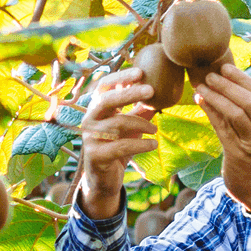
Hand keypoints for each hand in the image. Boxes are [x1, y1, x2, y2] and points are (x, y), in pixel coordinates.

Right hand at [78, 68, 158, 219]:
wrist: (104, 179)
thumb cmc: (118, 146)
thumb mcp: (131, 126)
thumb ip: (141, 110)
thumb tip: (161, 91)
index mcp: (97, 108)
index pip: (104, 86)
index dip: (120, 77)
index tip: (140, 71)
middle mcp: (89, 119)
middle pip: (106, 100)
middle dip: (129, 93)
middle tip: (151, 90)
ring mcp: (90, 137)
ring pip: (117, 124)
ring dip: (141, 124)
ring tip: (155, 131)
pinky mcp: (95, 155)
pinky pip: (121, 146)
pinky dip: (140, 145)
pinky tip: (153, 145)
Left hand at [195, 64, 250, 212]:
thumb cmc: (249, 151)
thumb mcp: (250, 127)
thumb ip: (240, 107)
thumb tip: (219, 81)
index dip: (242, 78)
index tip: (225, 67)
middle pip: (250, 100)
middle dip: (229, 85)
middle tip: (211, 74)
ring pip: (237, 113)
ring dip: (218, 96)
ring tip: (203, 85)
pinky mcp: (238, 153)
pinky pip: (223, 128)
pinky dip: (211, 111)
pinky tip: (201, 100)